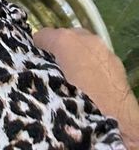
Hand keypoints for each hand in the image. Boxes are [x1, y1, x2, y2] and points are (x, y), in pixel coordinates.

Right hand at [36, 27, 138, 145]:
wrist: (115, 118)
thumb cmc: (75, 100)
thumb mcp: (49, 84)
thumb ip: (41, 68)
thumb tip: (36, 65)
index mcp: (64, 40)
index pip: (42, 35)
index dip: (37, 49)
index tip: (36, 62)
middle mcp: (84, 37)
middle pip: (65, 36)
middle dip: (59, 49)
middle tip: (56, 70)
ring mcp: (102, 47)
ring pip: (84, 44)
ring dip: (77, 55)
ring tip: (76, 77)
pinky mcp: (116, 60)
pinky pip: (98, 56)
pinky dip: (93, 64)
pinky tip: (93, 83)